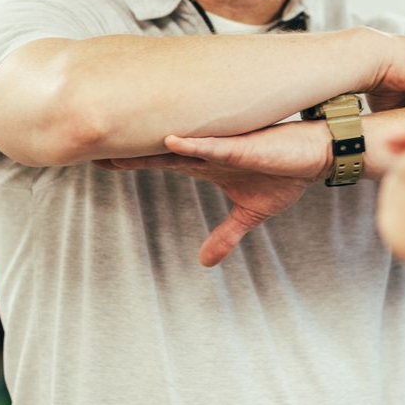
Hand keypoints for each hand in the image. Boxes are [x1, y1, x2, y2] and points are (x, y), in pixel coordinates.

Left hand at [98, 122, 329, 267]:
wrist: (315, 158)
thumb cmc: (284, 175)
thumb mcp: (250, 213)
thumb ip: (225, 235)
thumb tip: (204, 263)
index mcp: (205, 165)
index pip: (158, 162)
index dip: (129, 162)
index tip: (98, 161)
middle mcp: (208, 152)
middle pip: (157, 152)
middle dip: (126, 151)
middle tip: (89, 147)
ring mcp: (223, 147)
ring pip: (179, 145)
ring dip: (149, 146)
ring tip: (118, 143)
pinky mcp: (243, 147)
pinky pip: (215, 145)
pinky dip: (193, 144)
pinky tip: (170, 142)